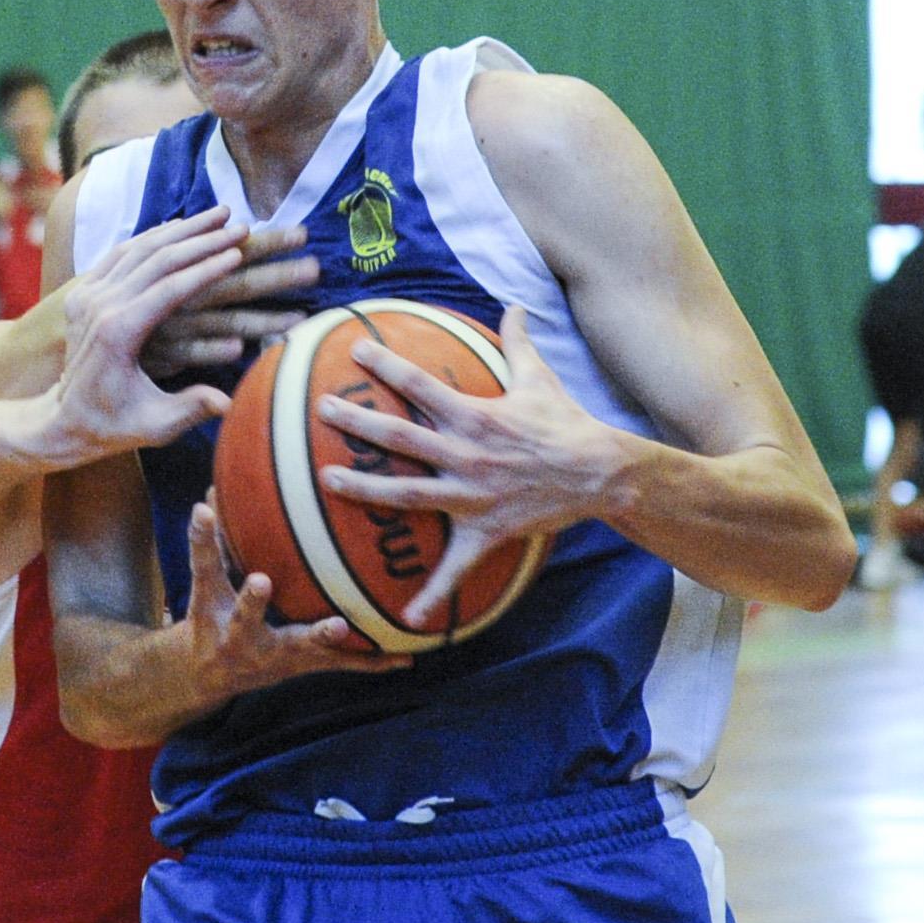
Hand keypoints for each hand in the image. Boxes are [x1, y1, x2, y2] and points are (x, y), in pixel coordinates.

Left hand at [51, 206, 245, 457]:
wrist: (62, 420)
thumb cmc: (113, 427)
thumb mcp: (155, 426)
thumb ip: (191, 409)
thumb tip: (231, 402)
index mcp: (117, 333)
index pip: (168, 288)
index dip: (205, 268)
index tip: (238, 252)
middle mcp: (100, 306)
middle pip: (157, 259)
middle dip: (203, 239)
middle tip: (242, 227)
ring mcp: (87, 296)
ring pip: (138, 248)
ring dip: (181, 229)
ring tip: (220, 214)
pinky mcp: (81, 293)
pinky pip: (119, 254)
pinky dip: (152, 236)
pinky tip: (180, 227)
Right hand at [142, 224, 317, 378]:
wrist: (86, 327)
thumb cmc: (133, 293)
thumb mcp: (160, 263)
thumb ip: (195, 245)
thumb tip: (226, 220)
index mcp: (191, 267)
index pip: (236, 251)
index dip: (269, 242)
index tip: (303, 233)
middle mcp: (187, 292)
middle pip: (239, 283)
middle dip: (277, 274)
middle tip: (315, 266)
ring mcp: (178, 324)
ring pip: (226, 321)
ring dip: (263, 318)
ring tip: (300, 318)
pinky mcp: (166, 354)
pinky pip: (192, 353)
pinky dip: (212, 350)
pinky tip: (237, 350)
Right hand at [183, 493, 406, 694]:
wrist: (214, 675)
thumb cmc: (210, 618)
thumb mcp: (203, 584)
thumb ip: (208, 543)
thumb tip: (212, 492)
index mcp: (213, 609)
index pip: (207, 570)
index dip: (204, 542)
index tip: (204, 510)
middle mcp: (242, 637)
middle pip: (245, 619)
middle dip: (251, 602)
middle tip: (259, 581)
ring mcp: (276, 656)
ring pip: (299, 645)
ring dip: (322, 636)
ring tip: (341, 625)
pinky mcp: (305, 666)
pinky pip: (341, 664)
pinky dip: (372, 662)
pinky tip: (404, 660)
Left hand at [317, 306, 619, 626]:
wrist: (602, 474)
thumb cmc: (565, 423)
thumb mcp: (539, 378)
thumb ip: (518, 341)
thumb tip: (514, 304)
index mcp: (474, 416)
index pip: (420, 385)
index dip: (386, 365)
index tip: (354, 349)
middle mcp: (466, 455)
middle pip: (401, 438)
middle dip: (359, 423)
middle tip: (322, 409)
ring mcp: (473, 496)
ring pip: (410, 495)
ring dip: (366, 491)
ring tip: (326, 481)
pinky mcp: (486, 531)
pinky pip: (456, 568)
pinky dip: (433, 595)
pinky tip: (407, 618)